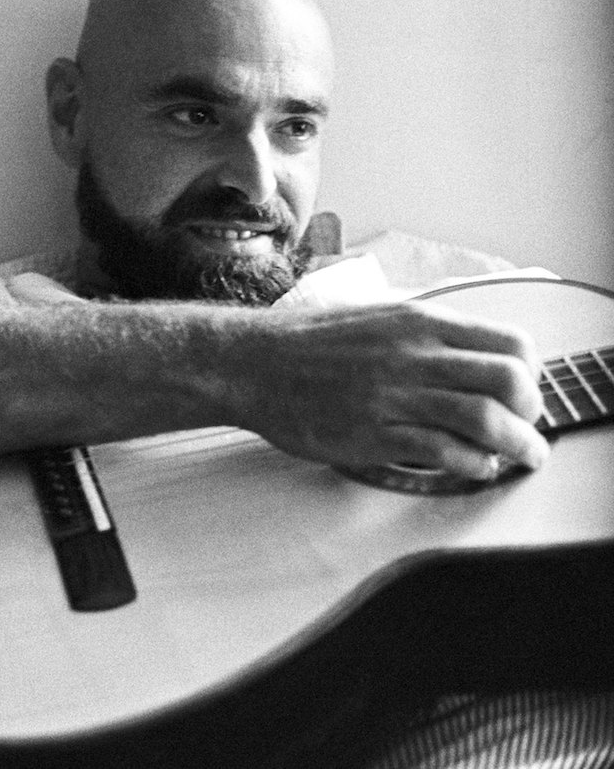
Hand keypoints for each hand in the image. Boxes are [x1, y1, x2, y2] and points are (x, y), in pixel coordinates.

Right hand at [235, 302, 549, 478]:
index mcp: (418, 321)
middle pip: (509, 381)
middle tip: (528, 427)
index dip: (530, 372)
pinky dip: (474, 465)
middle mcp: (414, 354)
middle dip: (532, 411)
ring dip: (517, 445)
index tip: (524, 391)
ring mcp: (394, 395)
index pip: (510, 343)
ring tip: (521, 457)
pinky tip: (474, 466)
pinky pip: (445, 452)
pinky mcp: (374, 434)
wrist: (251, 364)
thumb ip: (422, 333)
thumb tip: (467, 354)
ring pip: (486, 420)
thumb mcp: (375, 316)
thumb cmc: (307, 342)